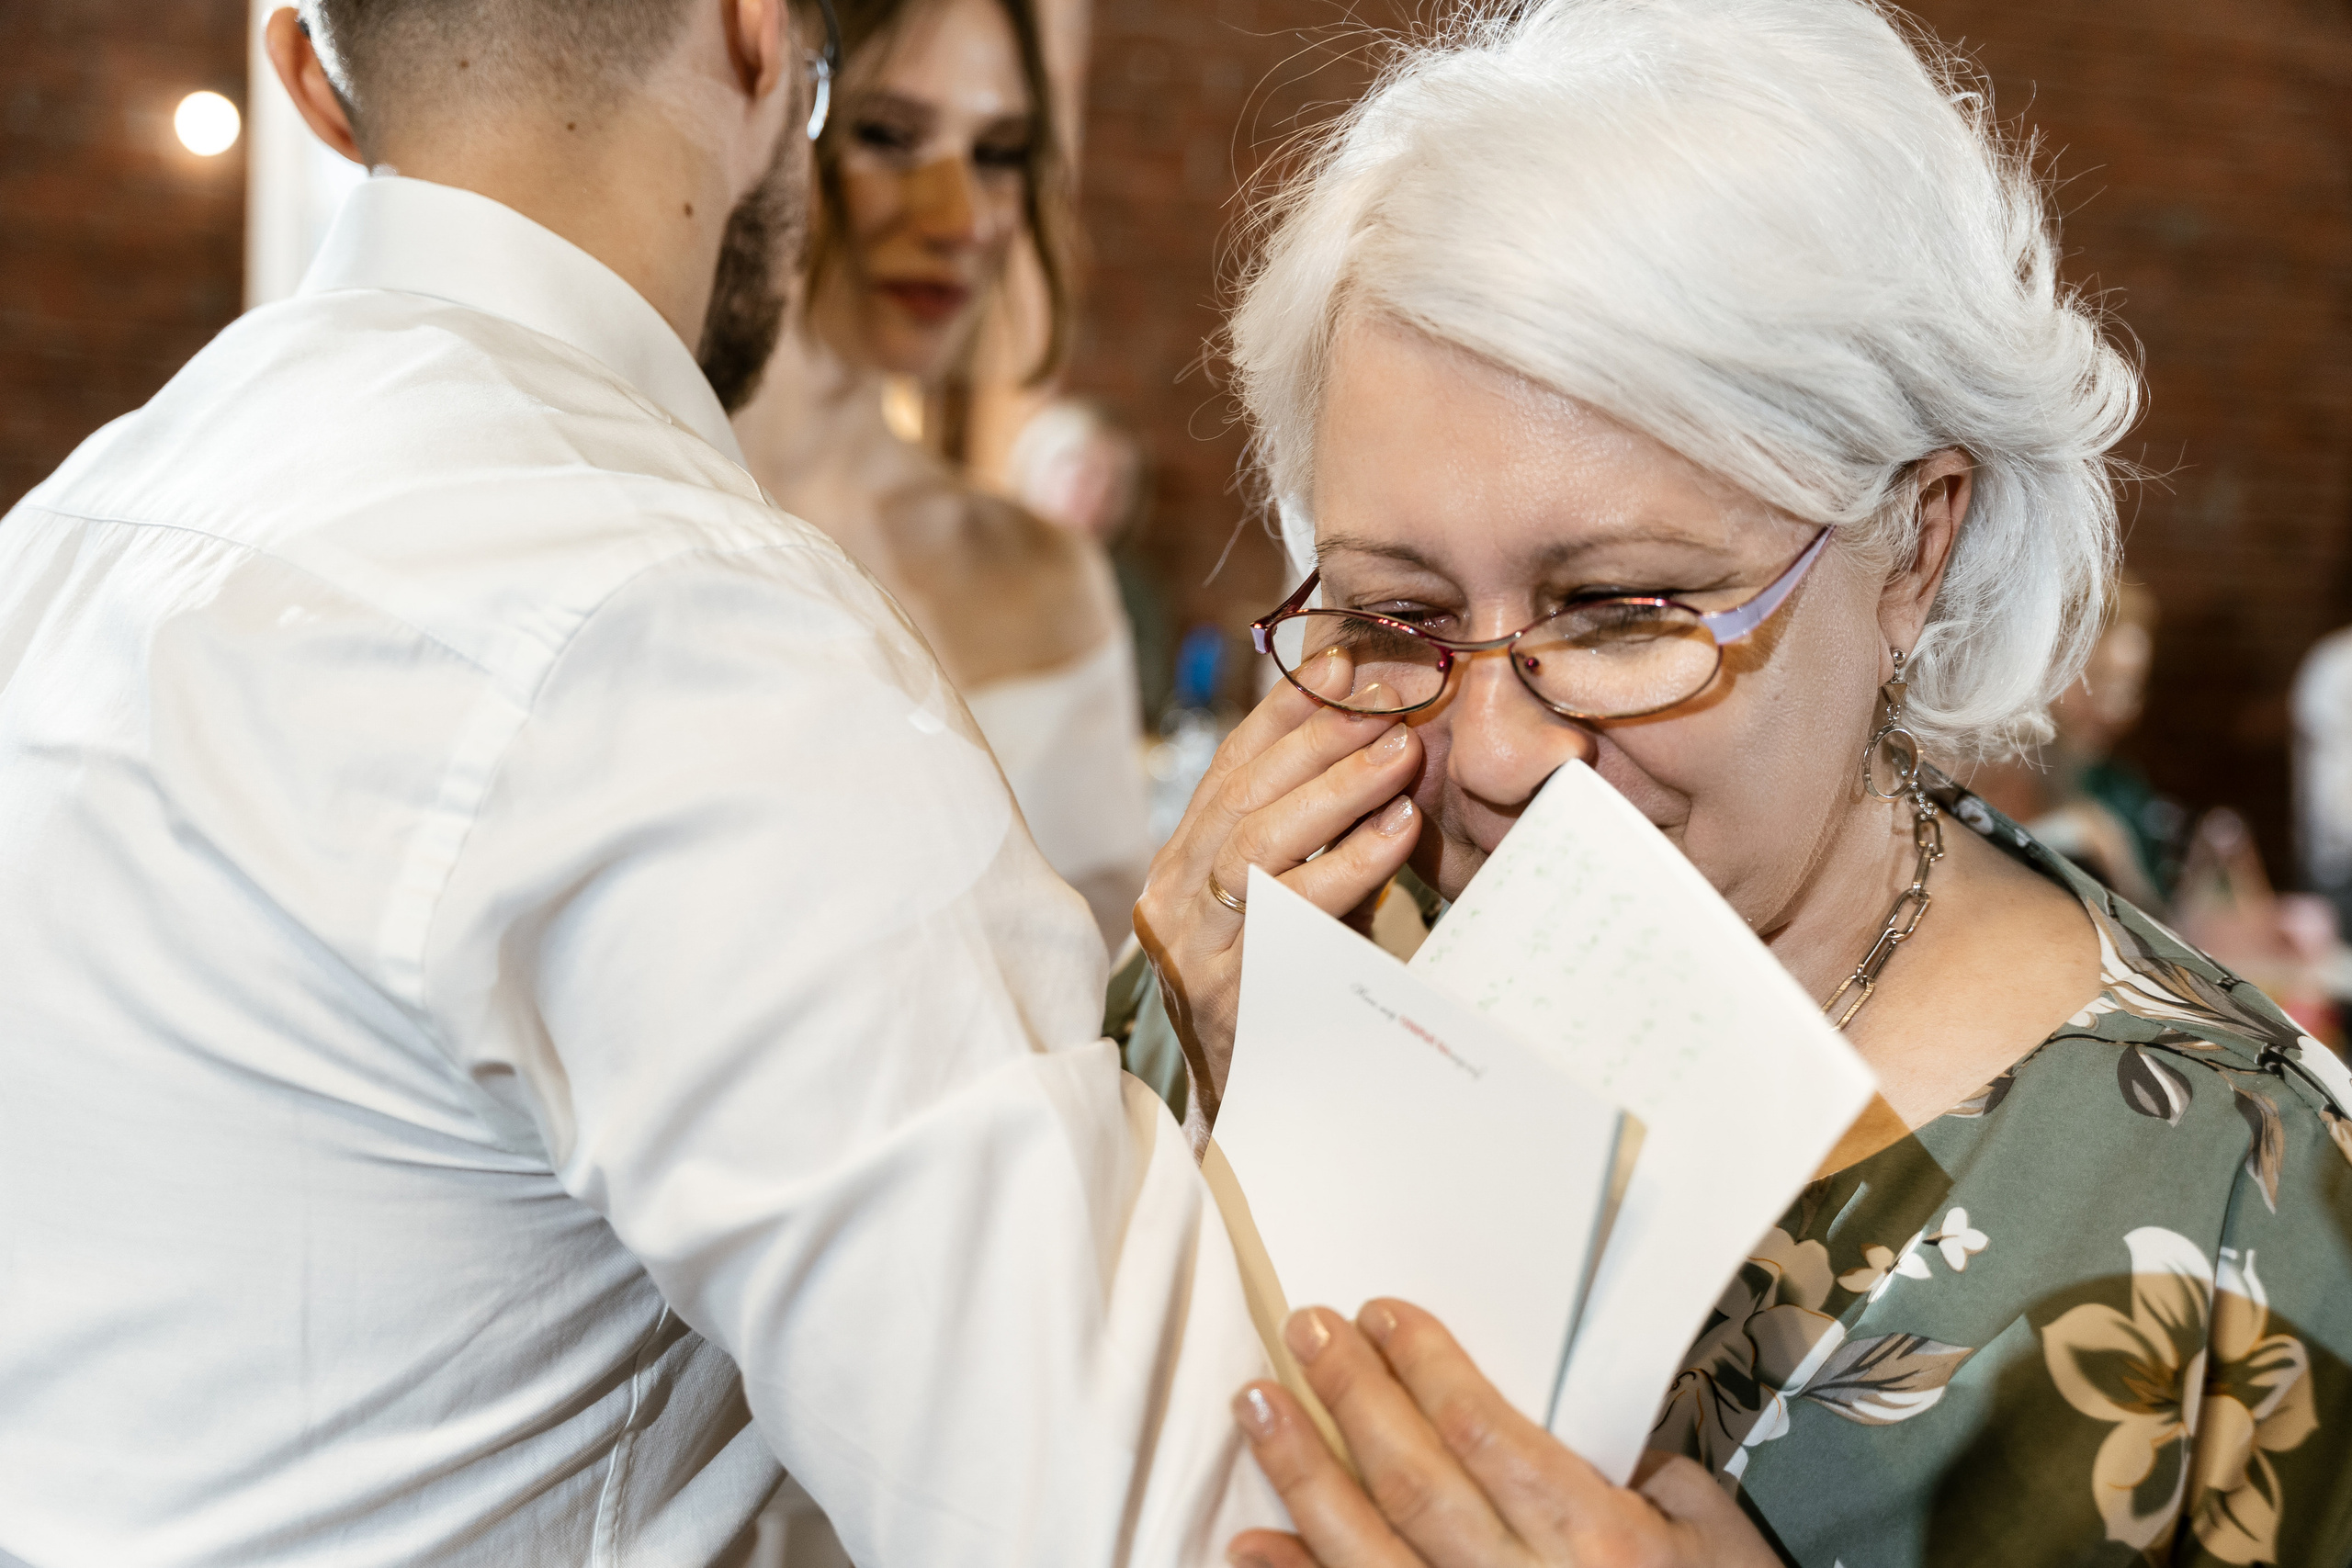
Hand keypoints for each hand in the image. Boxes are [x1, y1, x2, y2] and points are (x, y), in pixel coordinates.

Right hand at [1132, 654, 1424, 1119]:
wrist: (1250, 1117)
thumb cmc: (1283, 1001)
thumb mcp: (1287, 904)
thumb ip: (1311, 836)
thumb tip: (1378, 740)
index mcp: (1181, 863)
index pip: (1230, 764)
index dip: (1287, 707)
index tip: (1346, 659)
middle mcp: (1171, 895)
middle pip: (1241, 791)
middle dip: (1321, 734)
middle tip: (1395, 698)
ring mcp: (1191, 945)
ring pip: (1256, 839)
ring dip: (1337, 787)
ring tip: (1403, 751)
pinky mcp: (1227, 990)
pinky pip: (1289, 908)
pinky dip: (1349, 861)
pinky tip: (1399, 832)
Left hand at [1227, 1301, 1778, 1567]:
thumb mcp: (1714, 1536)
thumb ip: (1641, 1475)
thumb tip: (1568, 1424)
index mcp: (1597, 1544)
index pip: (1484, 1430)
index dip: (1423, 1366)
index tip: (1379, 1315)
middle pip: (1414, 1479)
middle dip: (1351, 1395)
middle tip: (1306, 1328)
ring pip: (1367, 1552)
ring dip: (1303, 1475)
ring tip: (1257, 1405)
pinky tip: (1251, 1545)